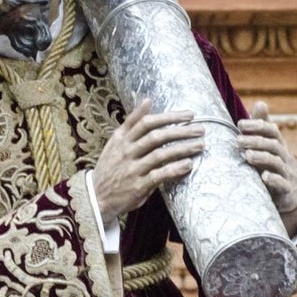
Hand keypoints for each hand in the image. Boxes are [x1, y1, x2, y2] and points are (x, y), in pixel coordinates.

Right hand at [92, 100, 204, 220]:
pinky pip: (160, 175)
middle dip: (181, 131)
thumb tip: (147, 100)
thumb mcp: (116, 141)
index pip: (146, 122)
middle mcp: (126, 152)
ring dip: (183, 149)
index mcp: (121, 139)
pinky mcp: (138, 186)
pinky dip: (175, 169)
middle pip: (156, 137)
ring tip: (200, 145)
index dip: (169, 117)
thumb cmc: (111, 167)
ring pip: (160, 155)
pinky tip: (188, 164)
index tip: (189, 115)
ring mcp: (132, 169)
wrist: (96, 197)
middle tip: (200, 129)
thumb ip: (132, 122)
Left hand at [237, 102, 296, 236]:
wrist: (292, 195)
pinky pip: (282, 184)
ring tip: (247, 156)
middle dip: (255, 141)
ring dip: (262, 158)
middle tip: (237, 140)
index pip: (272, 131)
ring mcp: (287, 174)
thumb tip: (260, 102)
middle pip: (273, 145)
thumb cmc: (275, 165)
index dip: (258, 126)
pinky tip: (264, 177)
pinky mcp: (287, 191)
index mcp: (279, 146)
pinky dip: (274, 180)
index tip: (240, 125)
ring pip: (276, 163)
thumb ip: (263, 127)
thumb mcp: (269, 147)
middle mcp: (284, 157)